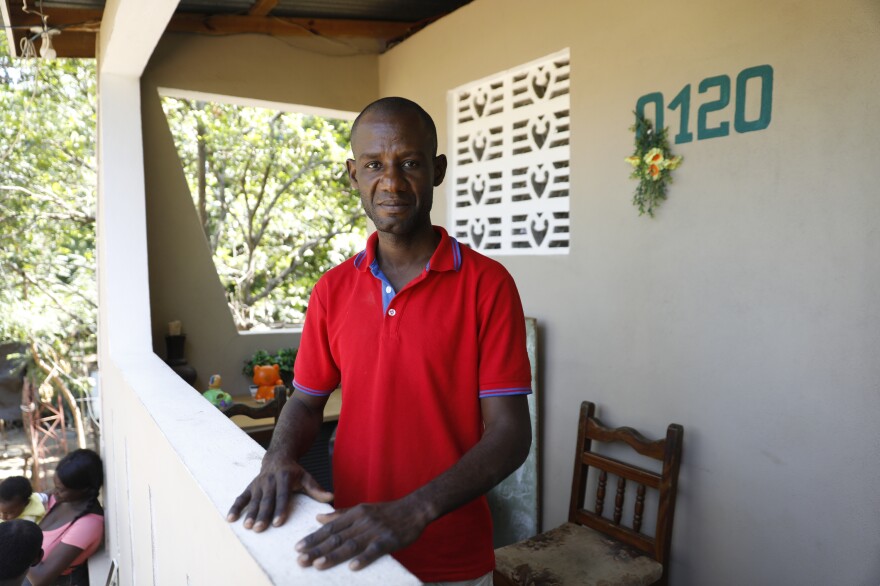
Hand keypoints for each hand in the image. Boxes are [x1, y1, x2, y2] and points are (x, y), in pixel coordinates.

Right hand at [227, 458, 332, 531]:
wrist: (278, 456)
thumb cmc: (295, 472)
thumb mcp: (306, 477)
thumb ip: (316, 489)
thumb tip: (331, 498)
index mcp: (285, 478)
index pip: (282, 496)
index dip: (280, 509)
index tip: (278, 523)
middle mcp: (270, 481)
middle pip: (266, 500)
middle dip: (263, 515)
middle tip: (259, 529)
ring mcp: (259, 484)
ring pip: (254, 500)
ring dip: (249, 513)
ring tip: (247, 526)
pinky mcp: (250, 486)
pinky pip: (242, 498)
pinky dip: (235, 507)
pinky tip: (230, 519)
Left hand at [295, 498, 429, 570]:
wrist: (415, 508)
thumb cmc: (387, 511)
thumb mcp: (362, 509)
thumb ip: (340, 515)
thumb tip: (318, 518)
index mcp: (355, 513)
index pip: (330, 527)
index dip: (313, 538)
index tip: (297, 547)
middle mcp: (362, 521)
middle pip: (336, 537)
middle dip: (316, 549)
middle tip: (300, 559)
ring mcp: (375, 530)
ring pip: (350, 544)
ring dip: (333, 555)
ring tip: (317, 564)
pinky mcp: (389, 539)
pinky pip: (374, 550)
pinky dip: (363, 558)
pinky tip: (352, 567)